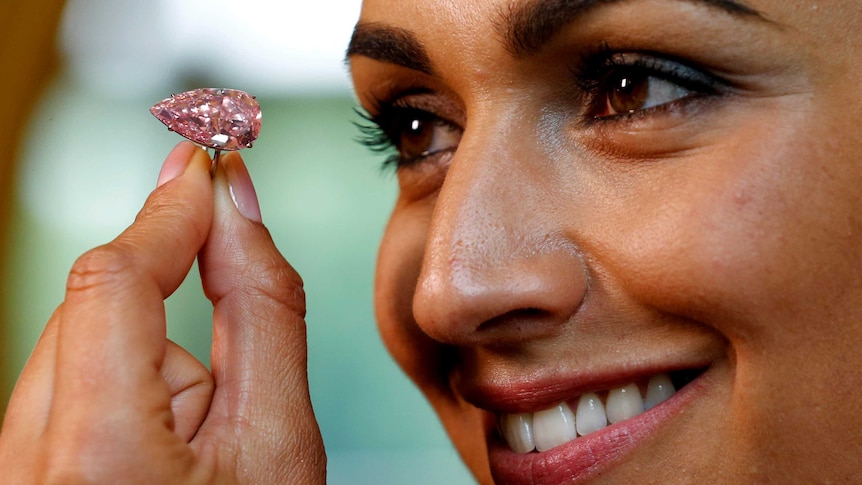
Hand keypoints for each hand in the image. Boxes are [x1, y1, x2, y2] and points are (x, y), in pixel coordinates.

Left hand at [0, 142, 325, 482]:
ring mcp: (15, 464)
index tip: (204, 161)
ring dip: (152, 354)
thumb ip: (263, 313)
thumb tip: (238, 213)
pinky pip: (70, 385)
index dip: (167, 211)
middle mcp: (26, 459)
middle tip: (226, 281)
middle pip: (95, 309)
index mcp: (97, 455)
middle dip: (169, 291)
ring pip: (82, 347)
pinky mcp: (22, 464)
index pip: (116, 283)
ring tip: (204, 434)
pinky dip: (127, 382)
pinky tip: (167, 439)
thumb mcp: (279, 440)